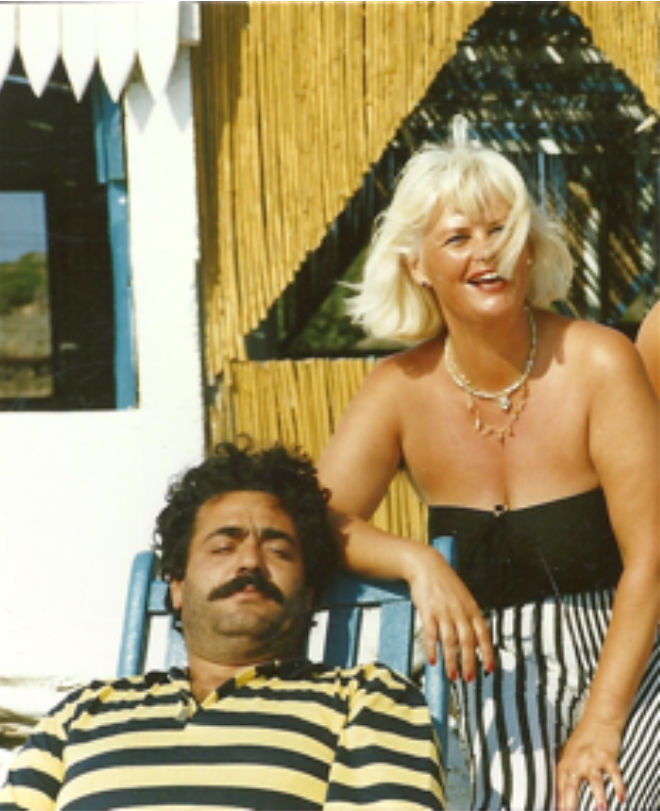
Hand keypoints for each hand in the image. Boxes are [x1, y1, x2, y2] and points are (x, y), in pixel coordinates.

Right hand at [407, 544, 494, 679]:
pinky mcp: (427, 611)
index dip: (487, 652)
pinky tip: (433, 660)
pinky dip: (432, 648)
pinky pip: (431, 633)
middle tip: (469, 678)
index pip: (483, 634)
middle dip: (469, 662)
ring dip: (451, 660)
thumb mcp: (463, 597)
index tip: (489, 669)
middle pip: (467, 640)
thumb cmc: (445, 583)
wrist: (426, 565)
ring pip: (450, 640)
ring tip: (452, 675)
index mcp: (471, 608)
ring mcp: (443, 611)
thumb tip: (475, 640)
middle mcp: (459, 611)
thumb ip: (469, 617)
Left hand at [556, 720, 624, 810]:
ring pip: (595, 780)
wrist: (598, 720)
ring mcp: (593, 759)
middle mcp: (578, 762)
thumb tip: (560, 793)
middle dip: (571, 801)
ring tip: (601, 809)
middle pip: (572, 784)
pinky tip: (621, 798)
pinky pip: (614, 774)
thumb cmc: (582, 738)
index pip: (559, 785)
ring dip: (598, 795)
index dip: (559, 800)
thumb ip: (566, 771)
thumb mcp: (568, 753)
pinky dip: (619, 786)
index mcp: (566, 762)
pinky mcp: (608, 757)